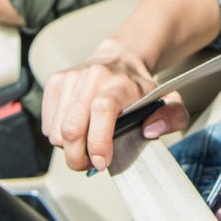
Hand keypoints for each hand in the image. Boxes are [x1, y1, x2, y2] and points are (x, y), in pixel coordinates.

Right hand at [41, 39, 189, 171]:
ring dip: (69, 147)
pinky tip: (76, 127)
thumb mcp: (168, 100)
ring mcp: (71, 77)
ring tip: (85, 143)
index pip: (102, 111)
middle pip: (71, 128)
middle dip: (78, 157)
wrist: (120, 58)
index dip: (98, 142)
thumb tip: (151, 129)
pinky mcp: (56, 81)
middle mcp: (93, 76)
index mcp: (121, 83)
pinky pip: (48, 124)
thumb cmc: (140, 87)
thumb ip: (173, 117)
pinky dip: (58, 135)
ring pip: (56, 131)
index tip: (102, 162)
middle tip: (91, 162)